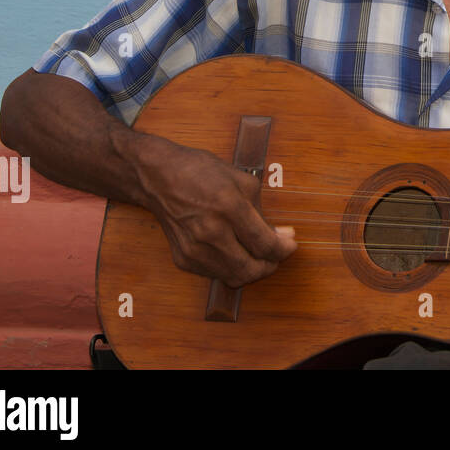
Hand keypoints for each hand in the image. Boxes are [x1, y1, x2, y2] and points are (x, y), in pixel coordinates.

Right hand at [132, 133, 296, 287]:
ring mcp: (194, 249)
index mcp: (229, 208)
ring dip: (251, 269)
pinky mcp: (183, 259)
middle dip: (270, 265)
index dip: (284, 250)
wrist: (158, 177)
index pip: (265, 245)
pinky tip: (233, 251)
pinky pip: (216, 273)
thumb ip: (263, 212)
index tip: (291, 245)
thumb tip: (281, 236)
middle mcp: (210, 233)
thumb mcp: (242, 181)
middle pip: (251, 270)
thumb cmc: (202, 172)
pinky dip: (230, 267)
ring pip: (234, 277)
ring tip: (257, 252)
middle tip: (276, 254)